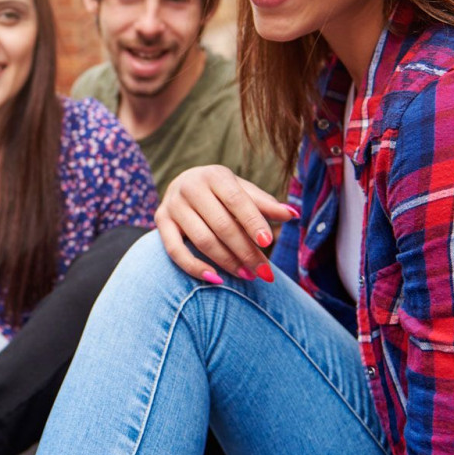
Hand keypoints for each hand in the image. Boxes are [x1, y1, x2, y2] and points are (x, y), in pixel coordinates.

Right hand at [155, 165, 296, 282]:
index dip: (252, 221)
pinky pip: (175, 250)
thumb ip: (264, 205)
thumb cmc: (221, 193)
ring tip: (247, 275)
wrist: (183, 185)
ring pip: (202, 239)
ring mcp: (172, 204)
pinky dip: (195, 267)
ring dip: (226, 261)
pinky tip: (215, 279)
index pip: (236, 200)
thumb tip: (293, 214)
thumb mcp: (243, 192)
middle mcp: (190, 186)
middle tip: (264, 272)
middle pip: (221, 224)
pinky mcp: (160, 221)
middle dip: (245, 250)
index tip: (268, 243)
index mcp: (215, 175)